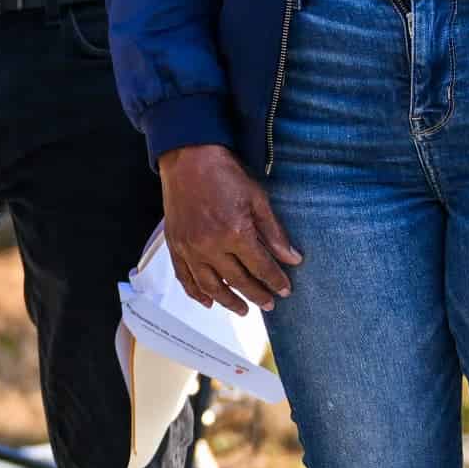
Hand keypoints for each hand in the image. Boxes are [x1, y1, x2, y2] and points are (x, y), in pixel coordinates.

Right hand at [160, 144, 300, 310]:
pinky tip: (208, 301)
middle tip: (269, 304)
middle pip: (238, 281)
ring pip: (211, 287)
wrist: (188, 157)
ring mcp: (190, 248)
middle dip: (257, 295)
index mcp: (235, 233)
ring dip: (228, 301)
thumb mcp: (257, 199)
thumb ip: (274, 233)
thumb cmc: (224, 173)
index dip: (275, 281)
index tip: (285, 290)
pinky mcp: (176, 245)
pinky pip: (185, 277)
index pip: (261, 268)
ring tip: (242, 310)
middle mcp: (211, 246)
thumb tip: (292, 259)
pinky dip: (196, 293)